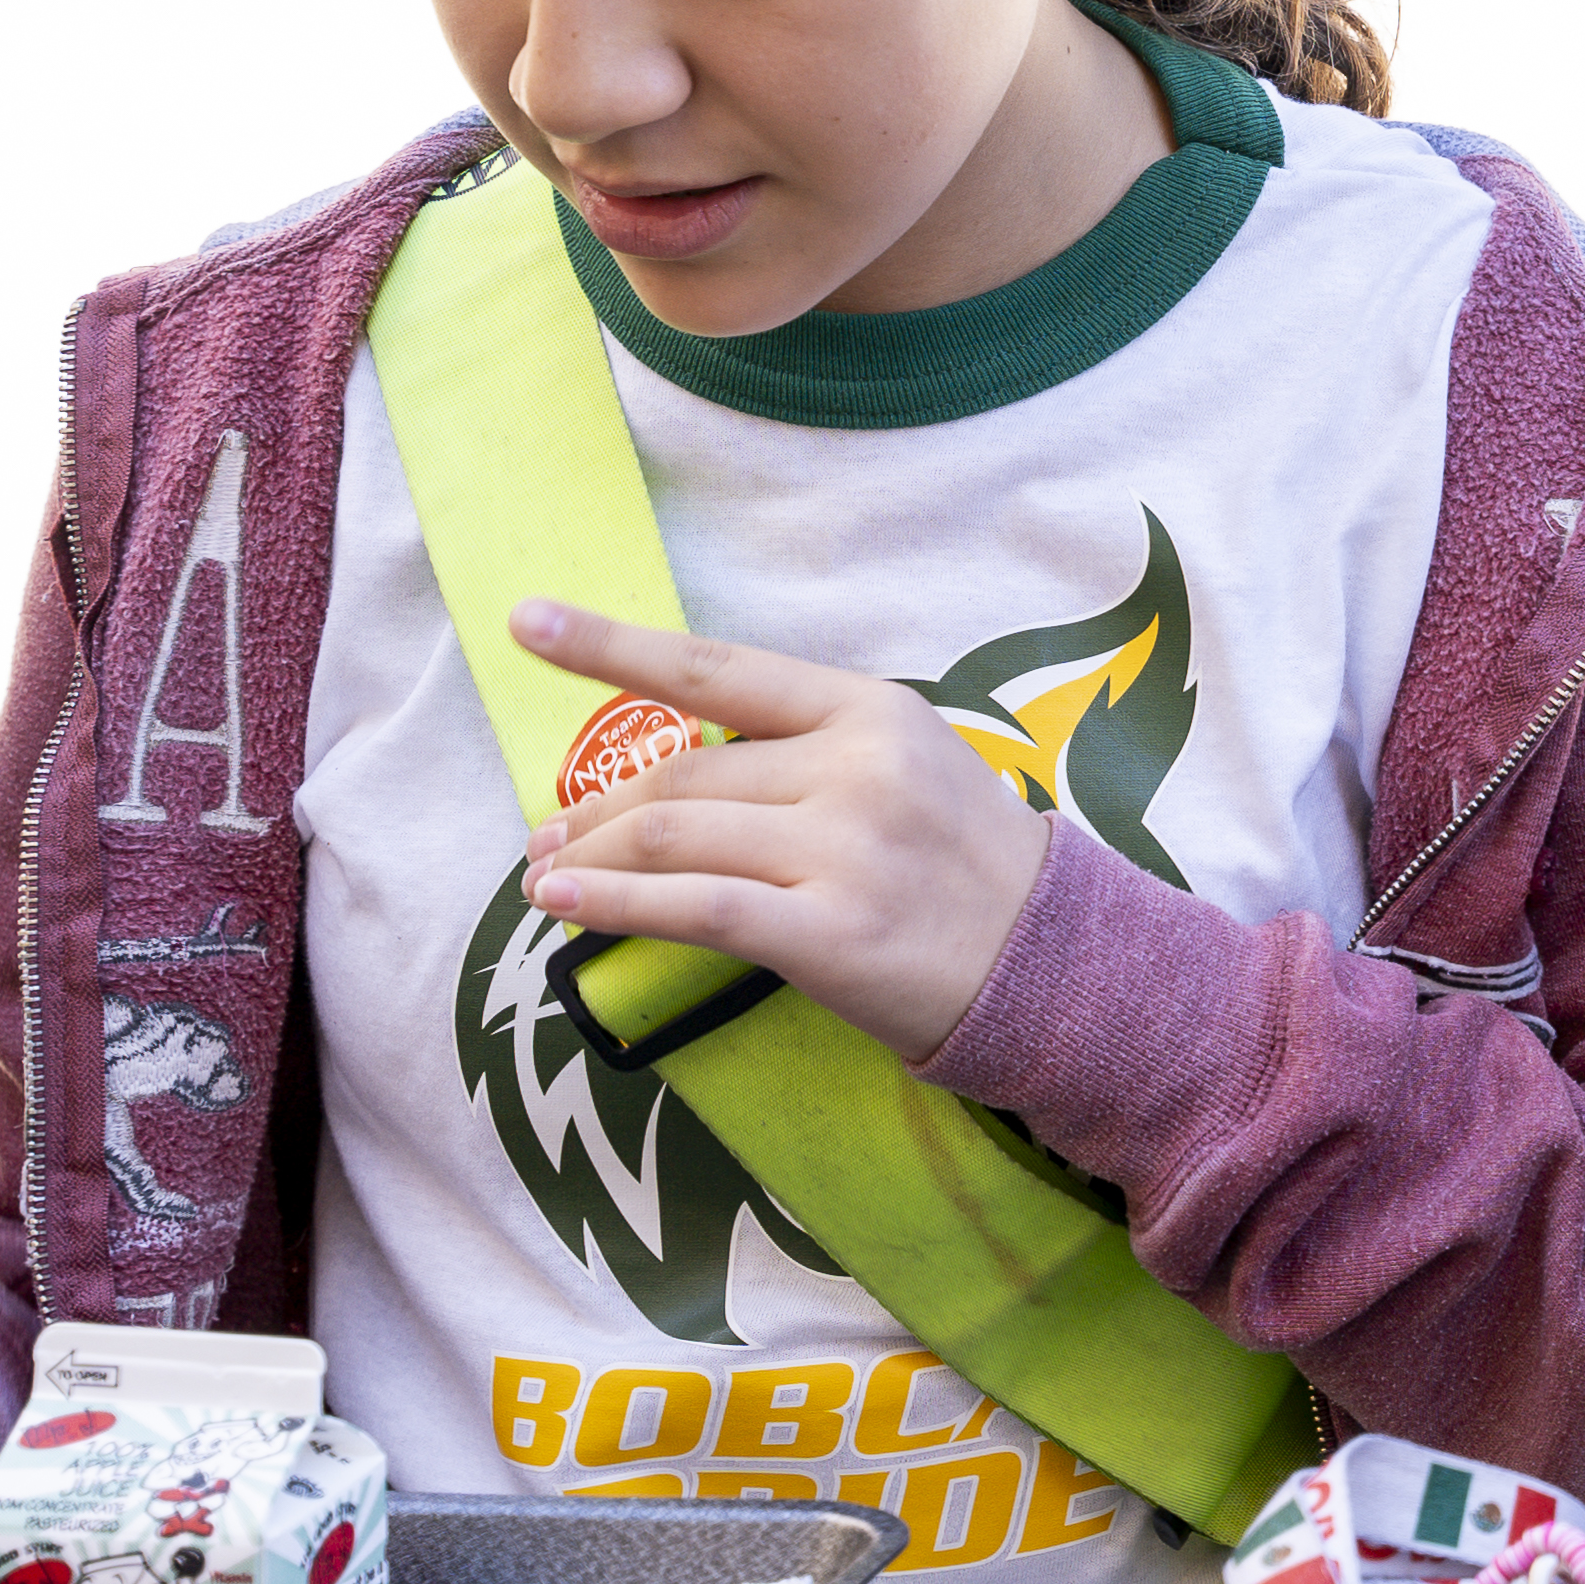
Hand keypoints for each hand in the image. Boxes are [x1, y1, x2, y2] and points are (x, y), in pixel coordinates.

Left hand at [511, 598, 1054, 1063]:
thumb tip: (670, 772)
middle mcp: (857, 768)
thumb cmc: (964, 864)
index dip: (612, 645)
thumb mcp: (905, 769)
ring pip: (674, 835)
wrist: (1056, 962)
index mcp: (872, 710)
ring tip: (546, 875)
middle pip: (682, 773)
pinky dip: (614, 901)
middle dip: (594, 805)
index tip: (528, 621)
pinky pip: (694, 907)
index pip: (718, 669)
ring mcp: (845, 849)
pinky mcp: (830, 932)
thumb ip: (803, 752)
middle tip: (544, 833)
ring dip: (590, 854)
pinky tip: (567, 903)